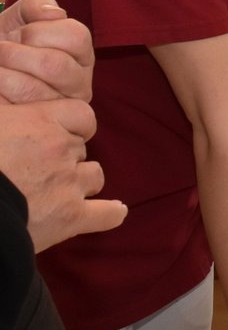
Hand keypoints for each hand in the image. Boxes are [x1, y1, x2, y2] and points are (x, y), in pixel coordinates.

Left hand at [0, 0, 93, 102]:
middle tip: (0, 50)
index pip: (75, 36)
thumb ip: (36, 5)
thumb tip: (55, 14)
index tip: (19, 33)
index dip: (39, 31)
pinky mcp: (45, 123)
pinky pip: (19, 111)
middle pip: (55, 65)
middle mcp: (81, 81)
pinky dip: (0, 93)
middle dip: (16, 54)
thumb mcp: (19, 18)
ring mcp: (63, 106)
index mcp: (81, 52)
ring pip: (35, 89)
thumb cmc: (7, 44)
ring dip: (3, 74)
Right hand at [0, 99, 126, 250]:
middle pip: (80, 148)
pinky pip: (106, 214)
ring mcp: (68, 183)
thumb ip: (5, 112)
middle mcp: (61, 148)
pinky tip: (114, 211)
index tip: (61, 133)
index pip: (81, 114)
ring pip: (94, 176)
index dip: (73, 125)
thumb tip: (8, 117)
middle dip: (64, 157)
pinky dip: (111, 213)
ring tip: (58, 191)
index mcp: (40, 121)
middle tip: (36, 170)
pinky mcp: (70, 217)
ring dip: (80, 182)